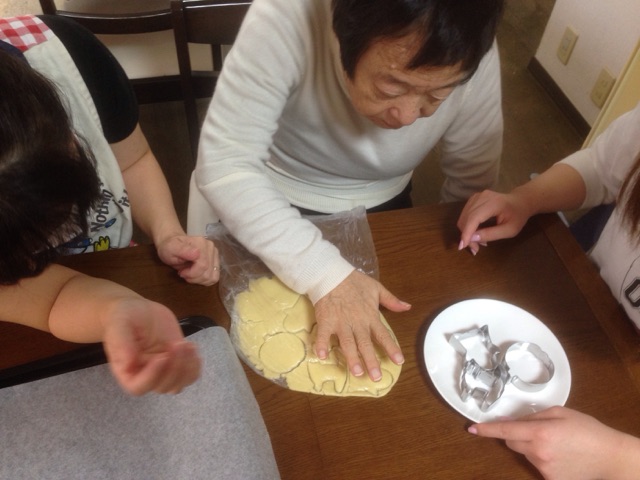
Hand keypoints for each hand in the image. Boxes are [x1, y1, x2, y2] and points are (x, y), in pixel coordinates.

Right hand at [102, 298, 201, 394]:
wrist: (139, 311)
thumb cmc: (124, 317)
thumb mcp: (120, 324)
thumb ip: (121, 343)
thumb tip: (128, 364)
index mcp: (127, 371)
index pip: (138, 387)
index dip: (152, 376)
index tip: (163, 356)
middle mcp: (144, 376)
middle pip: (162, 387)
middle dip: (174, 367)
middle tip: (177, 344)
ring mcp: (162, 371)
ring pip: (178, 384)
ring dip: (187, 368)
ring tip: (186, 345)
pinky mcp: (176, 363)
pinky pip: (189, 376)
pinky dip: (194, 366)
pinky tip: (192, 347)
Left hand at [156, 234, 219, 285]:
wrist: (173, 243)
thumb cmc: (169, 247)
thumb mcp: (170, 248)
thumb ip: (182, 250)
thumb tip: (197, 254)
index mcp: (201, 243)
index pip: (203, 265)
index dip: (191, 274)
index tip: (181, 272)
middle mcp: (211, 247)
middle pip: (208, 273)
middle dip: (194, 278)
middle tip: (184, 273)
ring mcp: (215, 254)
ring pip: (213, 277)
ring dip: (199, 280)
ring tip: (190, 274)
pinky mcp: (216, 260)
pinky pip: (215, 277)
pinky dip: (205, 280)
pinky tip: (196, 275)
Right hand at [313, 270, 408, 380]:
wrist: (332, 274)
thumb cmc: (354, 282)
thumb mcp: (376, 288)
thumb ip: (391, 300)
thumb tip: (408, 307)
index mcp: (370, 316)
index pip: (383, 335)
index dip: (391, 348)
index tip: (399, 361)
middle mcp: (357, 322)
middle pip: (365, 344)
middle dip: (371, 361)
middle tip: (376, 377)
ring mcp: (341, 322)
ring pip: (347, 343)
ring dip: (352, 358)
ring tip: (356, 372)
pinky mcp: (326, 321)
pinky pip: (323, 335)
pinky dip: (322, 345)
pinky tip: (322, 356)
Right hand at [457, 189, 531, 254]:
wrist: (520, 201)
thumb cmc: (518, 216)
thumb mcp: (510, 230)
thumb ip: (492, 234)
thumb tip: (472, 238)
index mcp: (494, 203)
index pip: (474, 218)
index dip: (467, 232)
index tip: (462, 246)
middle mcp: (482, 197)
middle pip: (466, 218)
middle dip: (466, 235)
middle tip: (475, 249)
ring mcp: (477, 196)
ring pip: (463, 217)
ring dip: (466, 231)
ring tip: (477, 242)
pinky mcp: (473, 199)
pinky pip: (465, 214)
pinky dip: (467, 226)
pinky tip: (475, 232)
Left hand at [468, 406, 639, 479]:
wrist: (609, 457)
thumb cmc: (587, 430)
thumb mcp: (560, 412)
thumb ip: (533, 415)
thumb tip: (511, 419)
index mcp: (540, 431)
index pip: (504, 430)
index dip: (486, 429)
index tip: (471, 428)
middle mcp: (538, 451)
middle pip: (511, 442)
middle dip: (515, 434)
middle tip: (536, 429)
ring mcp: (543, 468)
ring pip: (523, 453)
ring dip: (530, 446)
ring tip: (555, 442)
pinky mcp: (549, 479)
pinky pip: (535, 464)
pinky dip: (541, 458)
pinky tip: (559, 455)